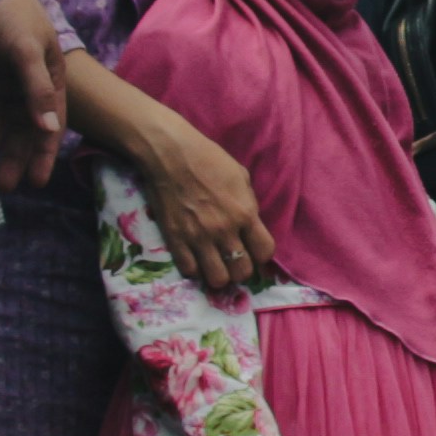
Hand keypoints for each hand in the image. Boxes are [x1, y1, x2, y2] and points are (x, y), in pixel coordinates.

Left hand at [0, 0, 66, 190]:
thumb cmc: (9, 14)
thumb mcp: (26, 52)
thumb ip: (37, 90)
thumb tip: (48, 129)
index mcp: (48, 78)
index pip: (48, 124)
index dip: (42, 154)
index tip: (35, 183)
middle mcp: (25, 83)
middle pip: (22, 129)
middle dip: (14, 158)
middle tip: (4, 188)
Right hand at [125, 101, 276, 299]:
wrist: (171, 156)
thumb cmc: (209, 160)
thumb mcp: (241, 177)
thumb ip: (248, 204)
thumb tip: (250, 224)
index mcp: (245, 214)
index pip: (265, 252)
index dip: (262, 256)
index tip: (255, 252)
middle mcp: (225, 231)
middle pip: (242, 271)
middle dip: (241, 270)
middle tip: (234, 262)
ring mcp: (198, 238)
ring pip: (217, 279)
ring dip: (219, 275)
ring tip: (216, 266)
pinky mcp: (175, 240)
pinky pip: (189, 271)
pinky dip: (194, 269)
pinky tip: (195, 259)